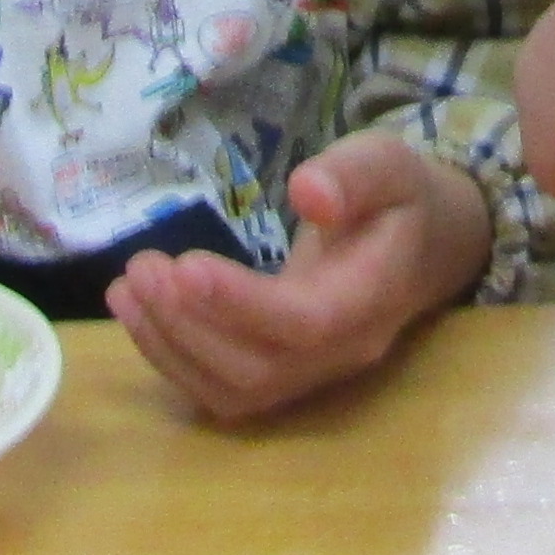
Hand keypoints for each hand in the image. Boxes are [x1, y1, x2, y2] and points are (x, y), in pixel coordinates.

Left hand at [105, 134, 489, 420]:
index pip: (306, 323)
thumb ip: (351, 175)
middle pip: (260, 369)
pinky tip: (135, 312)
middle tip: (142, 269)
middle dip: (190, 325)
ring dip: (171, 346)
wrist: (427, 245)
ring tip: (127, 287)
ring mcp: (314, 373)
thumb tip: (307, 192)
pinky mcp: (284, 375)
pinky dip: (172, 358)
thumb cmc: (401, 198)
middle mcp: (344, 352)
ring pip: (235, 390)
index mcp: (374, 298)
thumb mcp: (388, 163)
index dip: (240, 304)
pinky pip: (223, 389)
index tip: (184, 267)